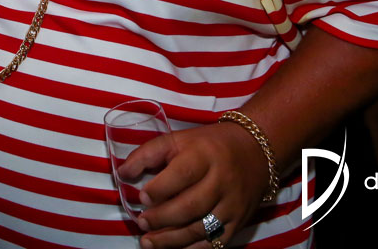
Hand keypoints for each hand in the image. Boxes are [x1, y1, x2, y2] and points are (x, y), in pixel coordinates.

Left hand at [121, 122, 269, 247]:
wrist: (255, 151)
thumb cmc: (209, 145)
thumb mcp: (179, 139)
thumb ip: (149, 154)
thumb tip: (123, 174)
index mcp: (205, 155)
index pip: (182, 174)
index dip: (160, 189)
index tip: (141, 197)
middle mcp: (222, 181)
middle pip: (191, 205)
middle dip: (162, 218)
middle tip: (141, 222)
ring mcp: (232, 204)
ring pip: (201, 228)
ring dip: (171, 239)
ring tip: (148, 242)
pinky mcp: (239, 221)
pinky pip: (215, 242)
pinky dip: (192, 248)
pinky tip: (173, 248)